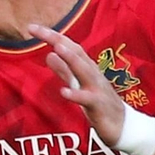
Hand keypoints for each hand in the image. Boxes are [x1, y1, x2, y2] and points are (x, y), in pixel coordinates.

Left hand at [28, 24, 125, 144]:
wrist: (124, 126)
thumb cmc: (99, 104)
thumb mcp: (78, 84)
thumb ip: (64, 70)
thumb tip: (49, 55)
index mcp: (86, 68)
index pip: (68, 47)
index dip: (52, 36)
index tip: (31, 27)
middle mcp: (93, 74)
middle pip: (76, 52)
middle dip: (57, 40)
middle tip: (38, 30)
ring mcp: (97, 88)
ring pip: (85, 71)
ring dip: (71, 59)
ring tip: (56, 49)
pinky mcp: (99, 106)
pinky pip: (87, 99)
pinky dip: (75, 95)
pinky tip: (63, 92)